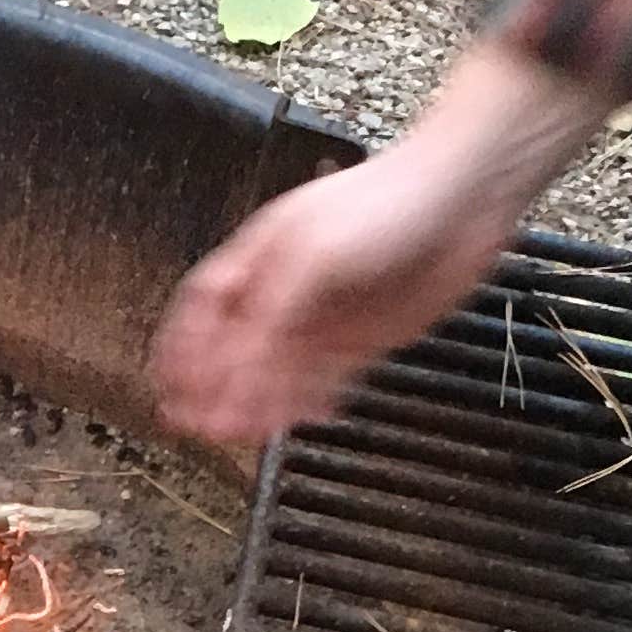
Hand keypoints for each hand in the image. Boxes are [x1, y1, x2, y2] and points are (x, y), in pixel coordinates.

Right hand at [151, 38, 605, 447]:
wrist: (464, 197)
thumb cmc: (384, 203)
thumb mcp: (309, 257)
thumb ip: (269, 318)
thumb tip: (234, 372)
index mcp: (260, 259)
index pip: (204, 309)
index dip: (181, 348)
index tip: (167, 386)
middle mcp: (286, 290)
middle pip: (235, 348)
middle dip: (213, 387)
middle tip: (197, 425)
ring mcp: (325, 316)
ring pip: (279, 371)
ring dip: (258, 403)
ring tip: (244, 434)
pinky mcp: (364, 338)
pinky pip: (327, 379)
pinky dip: (311, 401)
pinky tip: (307, 418)